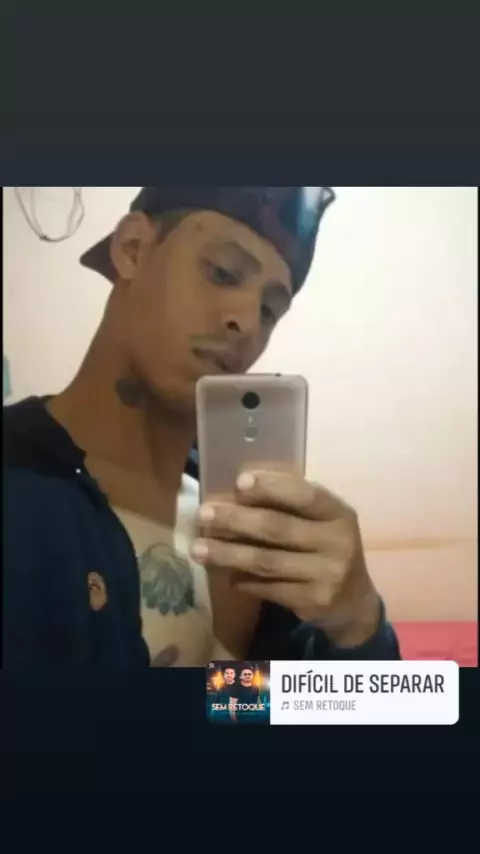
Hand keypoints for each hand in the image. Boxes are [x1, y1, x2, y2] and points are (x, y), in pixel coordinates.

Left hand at [191, 470, 380, 648]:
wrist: (353, 602)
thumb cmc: (325, 548)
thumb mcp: (321, 522)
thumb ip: (291, 507)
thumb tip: (236, 493)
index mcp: (339, 513)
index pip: (305, 495)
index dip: (272, 487)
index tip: (239, 482)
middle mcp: (338, 542)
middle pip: (277, 527)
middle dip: (236, 519)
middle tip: (203, 514)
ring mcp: (327, 574)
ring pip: (266, 561)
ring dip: (228, 554)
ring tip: (198, 549)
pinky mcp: (313, 601)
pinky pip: (268, 588)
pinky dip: (243, 581)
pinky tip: (226, 576)